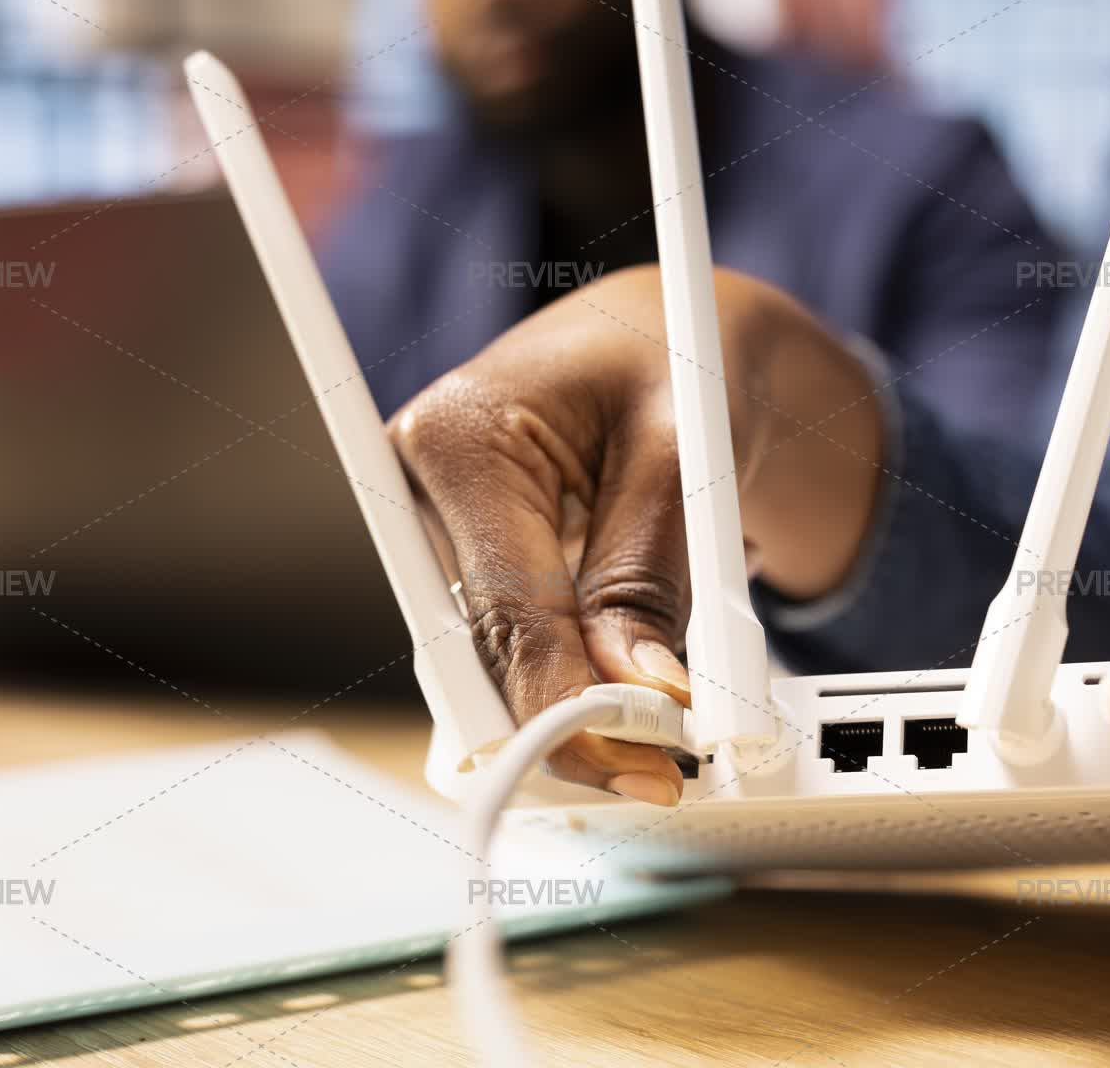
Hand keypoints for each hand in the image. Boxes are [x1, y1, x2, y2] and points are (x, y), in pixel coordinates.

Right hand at [388, 266, 882, 803]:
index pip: (505, 607)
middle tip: (661, 770)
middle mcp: (423, 491)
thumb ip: (652, 570)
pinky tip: (633, 702)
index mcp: (455, 437)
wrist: (667, 340)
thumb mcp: (686, 447)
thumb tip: (641, 692)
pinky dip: (574, 686)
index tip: (640, 757)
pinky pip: (516, 654)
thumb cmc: (675, 356)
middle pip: (485, 653)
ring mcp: (441, 538)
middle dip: (570, 721)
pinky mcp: (472, 571)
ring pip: (497, 669)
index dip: (568, 699)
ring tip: (668, 734)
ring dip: (576, 710)